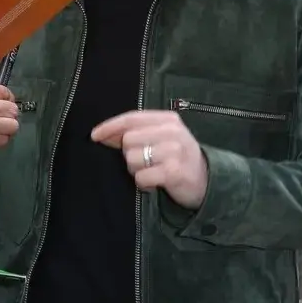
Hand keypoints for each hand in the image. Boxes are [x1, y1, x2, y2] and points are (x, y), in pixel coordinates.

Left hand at [90, 110, 209, 209]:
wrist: (207, 181)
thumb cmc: (177, 157)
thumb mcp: (161, 138)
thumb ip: (136, 132)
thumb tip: (102, 134)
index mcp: (168, 119)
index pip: (131, 118)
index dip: (110, 126)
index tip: (94, 135)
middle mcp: (172, 132)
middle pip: (128, 140)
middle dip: (129, 154)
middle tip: (144, 162)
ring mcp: (174, 151)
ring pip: (132, 159)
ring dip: (136, 170)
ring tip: (152, 171)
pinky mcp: (173, 172)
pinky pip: (141, 177)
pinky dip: (143, 183)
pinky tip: (155, 183)